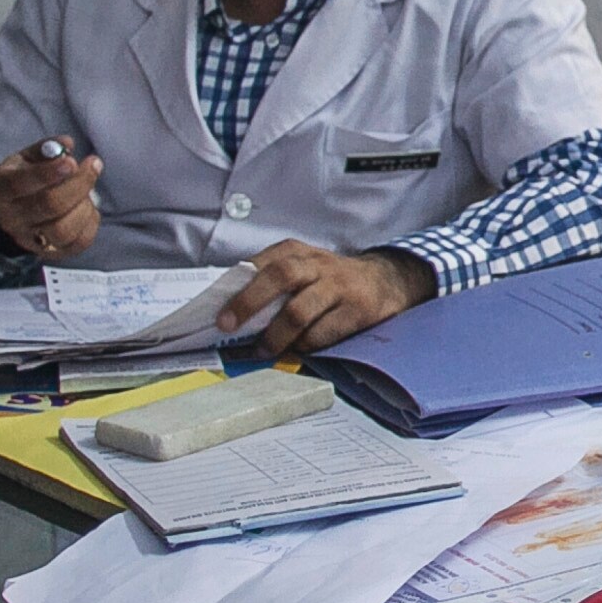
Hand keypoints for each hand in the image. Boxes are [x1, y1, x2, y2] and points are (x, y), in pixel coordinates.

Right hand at [0, 143, 102, 258]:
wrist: (8, 216)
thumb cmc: (21, 179)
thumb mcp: (24, 159)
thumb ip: (46, 149)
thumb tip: (67, 144)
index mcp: (0, 189)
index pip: (20, 184)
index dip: (49, 173)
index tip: (72, 161)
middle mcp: (12, 219)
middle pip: (49, 206)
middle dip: (79, 183)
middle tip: (94, 164)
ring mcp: (30, 240)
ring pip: (63, 230)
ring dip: (84, 206)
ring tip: (88, 190)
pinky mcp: (51, 254)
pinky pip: (78, 244)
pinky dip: (91, 222)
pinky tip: (87, 207)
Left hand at [223, 238, 434, 356]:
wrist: (385, 281)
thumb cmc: (328, 280)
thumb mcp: (302, 268)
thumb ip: (270, 281)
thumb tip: (230, 312)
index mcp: (296, 251)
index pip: (260, 264)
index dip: (236, 288)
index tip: (217, 313)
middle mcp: (317, 264)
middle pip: (280, 276)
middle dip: (249, 302)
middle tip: (229, 326)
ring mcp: (338, 286)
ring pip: (298, 311)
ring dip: (275, 336)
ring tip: (263, 350)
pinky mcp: (356, 310)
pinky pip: (321, 333)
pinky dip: (304, 346)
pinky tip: (296, 350)